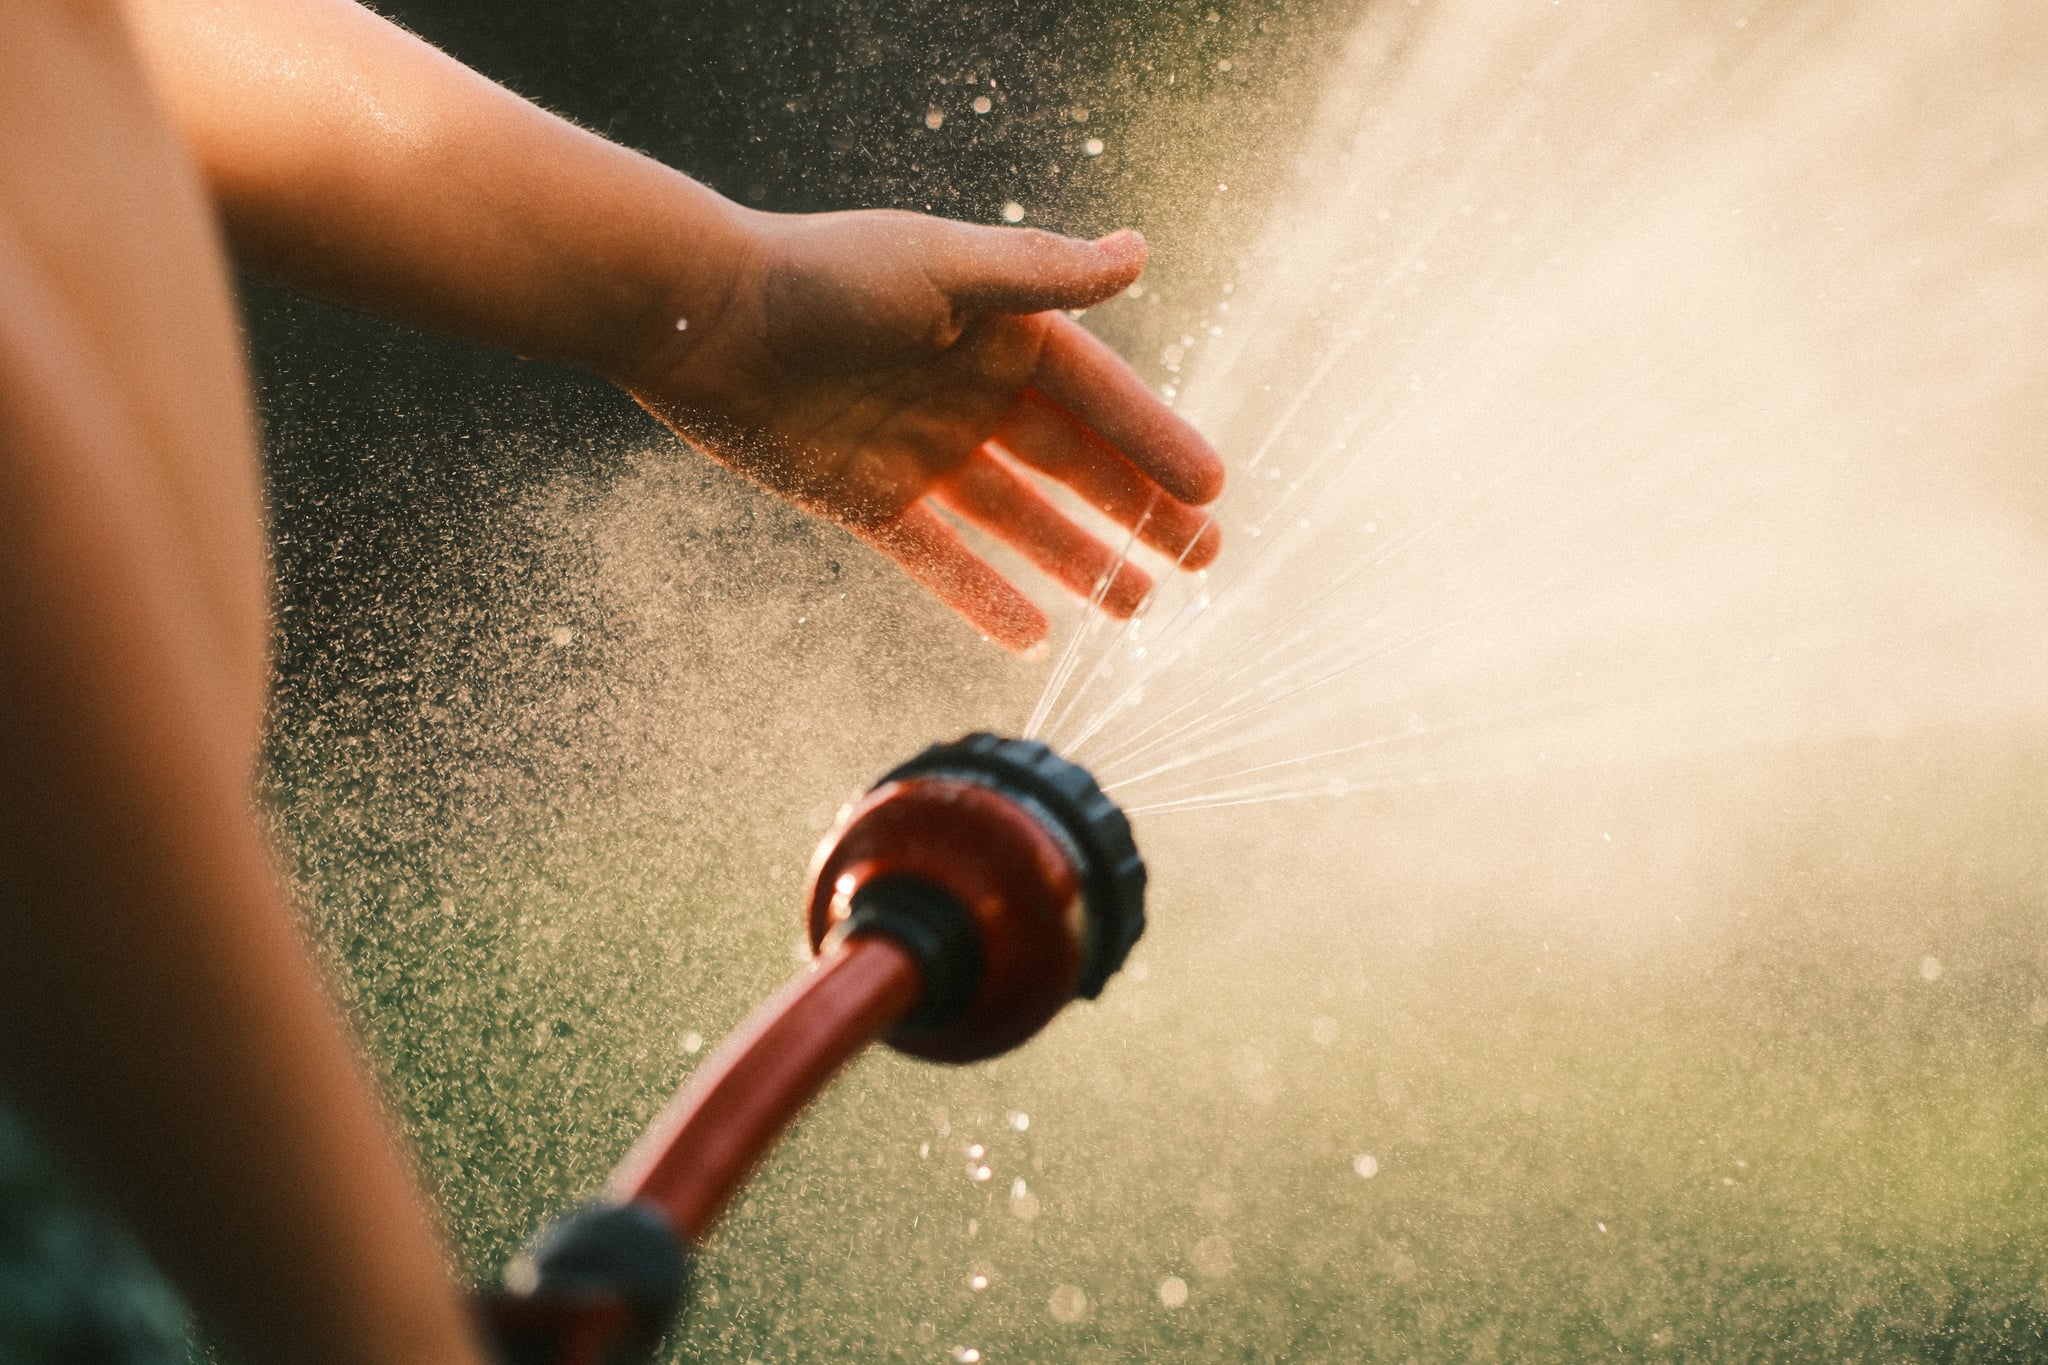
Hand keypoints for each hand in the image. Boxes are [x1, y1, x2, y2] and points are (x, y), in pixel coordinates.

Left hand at [616, 210, 1223, 651]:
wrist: (699, 317)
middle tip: (1203, 561)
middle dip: (1138, 511)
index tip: (1215, 490)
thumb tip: (1139, 253)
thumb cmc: (820, 275)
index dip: (1156, 441)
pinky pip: (940, 559)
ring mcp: (921, 450)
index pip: (1099, 395)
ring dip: (1078, 561)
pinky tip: (1036, 636)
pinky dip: (984, 596)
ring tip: (1136, 608)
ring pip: (1017, 519)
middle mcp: (968, 391)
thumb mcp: (942, 268)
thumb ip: (1040, 275)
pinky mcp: (867, 499)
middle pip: (1072, 464)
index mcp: (997, 330)